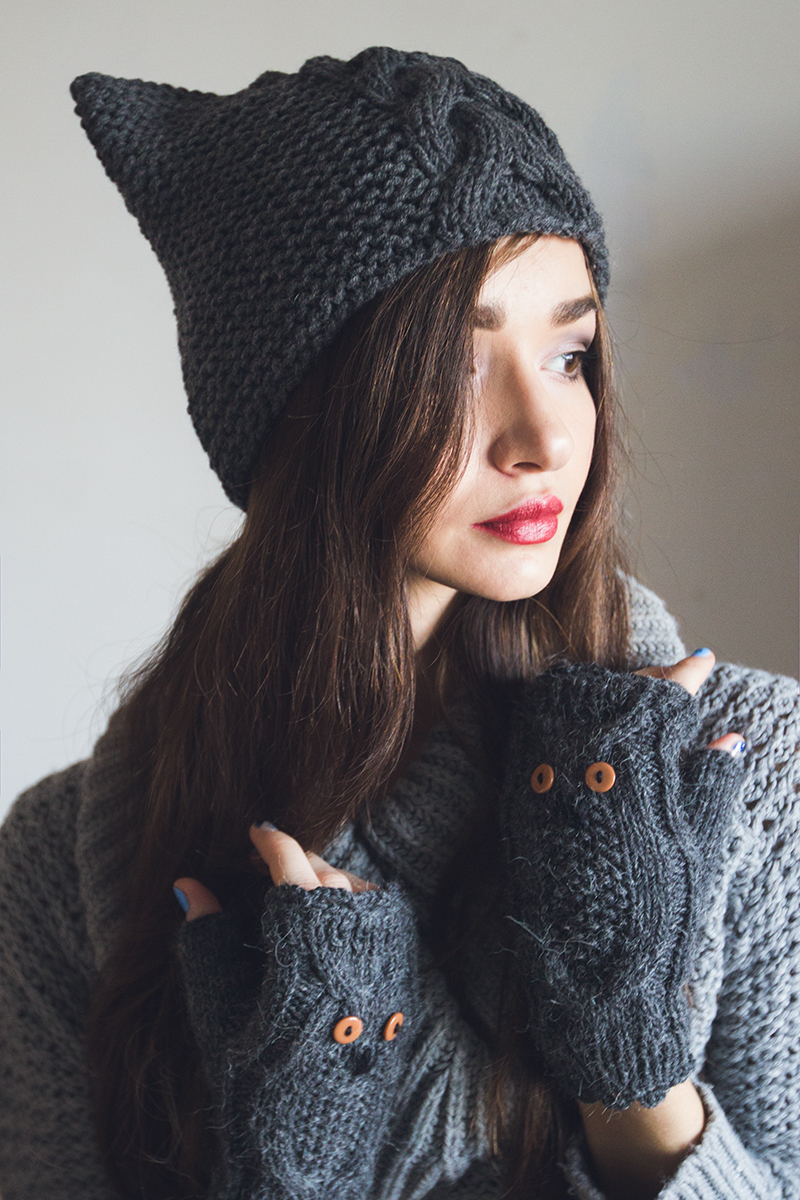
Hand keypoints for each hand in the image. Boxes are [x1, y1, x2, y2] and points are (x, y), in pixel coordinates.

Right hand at [173, 831, 419, 1197]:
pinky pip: (391, 926)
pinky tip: (336, 925)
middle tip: (266, 863)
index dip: (273, 844)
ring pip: (366, 897)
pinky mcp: (405, 995)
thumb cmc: (255, 1092)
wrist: (311, 1160)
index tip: (255, 831)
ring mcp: (388, 977)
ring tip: (298, 891)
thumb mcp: (219, 1018)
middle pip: (331, 878)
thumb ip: (206, 944)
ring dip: (332, 882)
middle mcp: (357, 961)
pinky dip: (363, 910)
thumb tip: (189, 884)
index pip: (293, 874)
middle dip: (298, 862)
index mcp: (307, 962)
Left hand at [500, 649, 744, 1108]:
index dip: (682, 680)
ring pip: (565, 709)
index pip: (659, 705)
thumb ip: (709, 788)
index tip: (699, 662)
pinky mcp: (516, 807)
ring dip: (597, 698)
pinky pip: (535, 740)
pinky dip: (562, 724)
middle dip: (639, 684)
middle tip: (666, 681)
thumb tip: (729, 738)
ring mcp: (543, 787)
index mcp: (636, 780)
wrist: (594, 984)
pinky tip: (582, 729)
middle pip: (607, 698)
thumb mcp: (696, 852)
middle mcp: (581, 774)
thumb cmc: (658, 925)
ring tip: (626, 702)